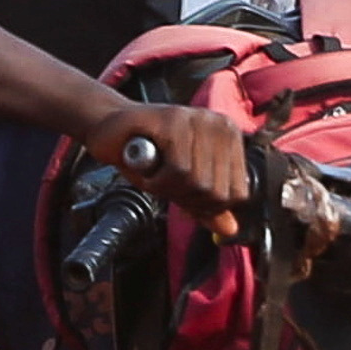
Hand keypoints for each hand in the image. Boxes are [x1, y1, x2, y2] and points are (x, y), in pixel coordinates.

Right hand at [88, 98, 253, 215]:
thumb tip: (229, 230)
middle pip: (218, 192)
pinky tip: (148, 167)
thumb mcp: (183, 187)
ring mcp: (198, 119)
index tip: (185, 193)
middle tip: (166, 181)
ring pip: (199, 182)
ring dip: (169, 189)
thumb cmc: (149, 156)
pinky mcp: (175, 119)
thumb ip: (207, 207)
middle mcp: (219, 125)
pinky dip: (158, 180)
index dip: (208, 205)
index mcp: (230, 139)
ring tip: (156, 172)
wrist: (112, 131)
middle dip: (187, 198)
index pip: (238, 194)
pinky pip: (178, 170)